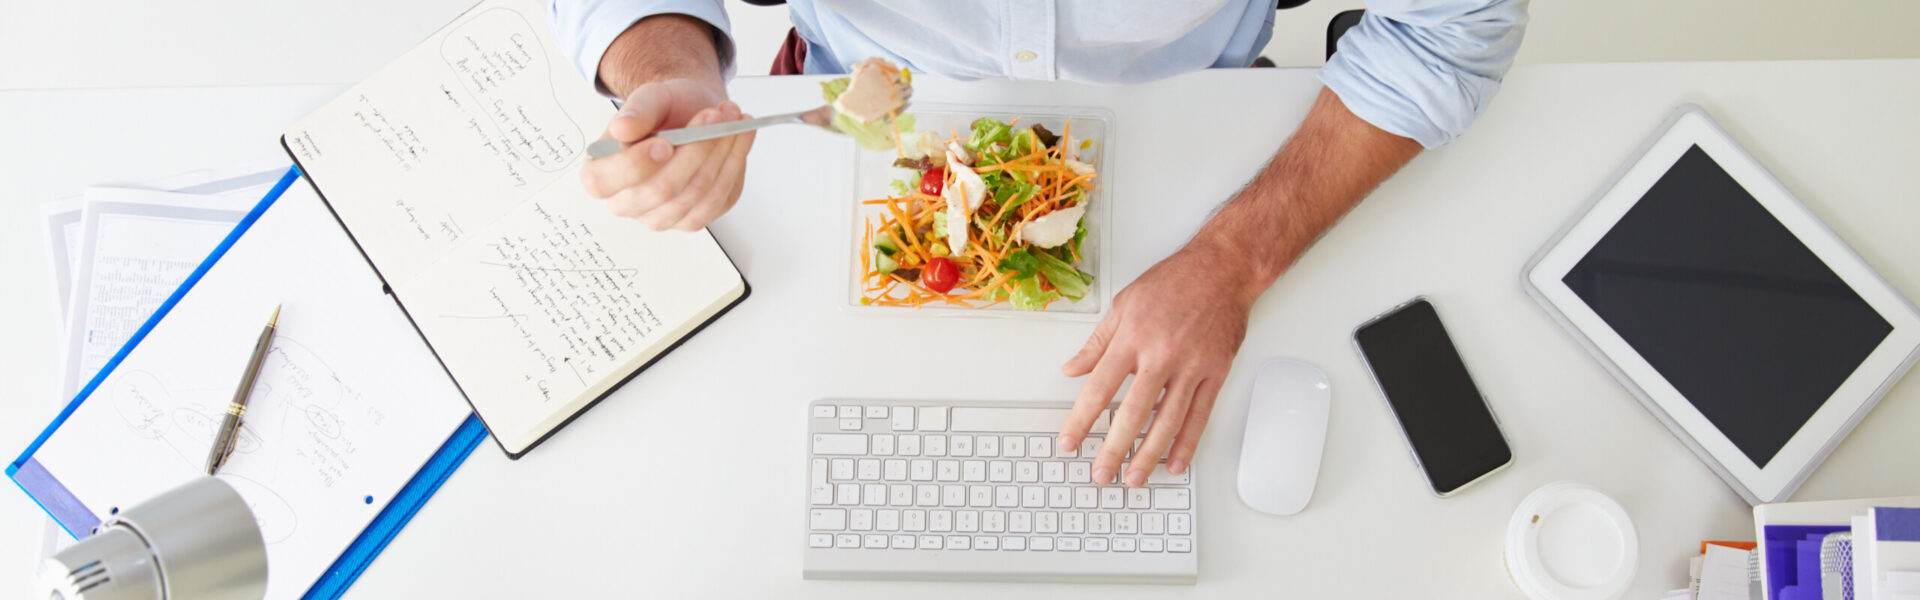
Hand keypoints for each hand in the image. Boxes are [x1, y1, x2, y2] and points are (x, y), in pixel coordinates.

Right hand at [581, 79, 755, 230]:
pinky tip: (740, 136)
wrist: (689, 114)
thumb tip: (622, 128)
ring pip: (696, 195)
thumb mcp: (649, 97)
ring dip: (721, 153)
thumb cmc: (663, 110)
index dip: (637, 165)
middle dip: (696, 149)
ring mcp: (663, 217)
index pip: (606, 182)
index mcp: (601, 175)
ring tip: (731, 118)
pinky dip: (734, 163)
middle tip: (714, 115)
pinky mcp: (695, 218)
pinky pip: (719, 199)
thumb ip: (636, 110)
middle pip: (662, 190)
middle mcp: (628, 204)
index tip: (664, 143)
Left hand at [1055, 242, 1257, 487]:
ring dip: (1149, 455)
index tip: (1069, 442)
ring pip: (1168, 421)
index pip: (1100, 388)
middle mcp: (1162, 355)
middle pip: (1133, 413)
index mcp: (1133, 338)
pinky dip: (1187, 443)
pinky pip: (1200, 415)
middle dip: (1114, 449)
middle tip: (1101, 475)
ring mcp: (1192, 367)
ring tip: (1134, 478)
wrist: (1223, 269)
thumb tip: (1072, 369)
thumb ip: (1097, 342)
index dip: (1081, 420)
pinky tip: (1174, 462)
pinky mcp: (1216, 373)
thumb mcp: (1124, 303)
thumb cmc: (1173, 282)